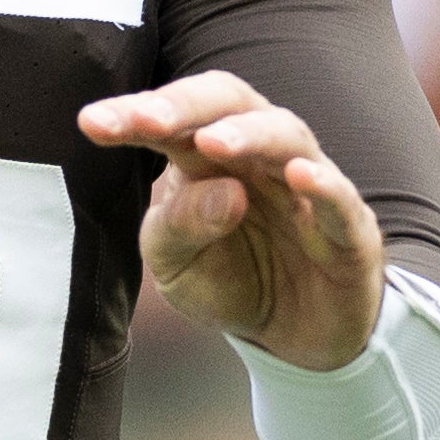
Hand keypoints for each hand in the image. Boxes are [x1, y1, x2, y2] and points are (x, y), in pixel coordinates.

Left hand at [81, 71, 382, 370]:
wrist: (295, 336)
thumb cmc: (231, 280)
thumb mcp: (179, 266)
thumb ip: (180, 228)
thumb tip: (220, 190)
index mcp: (205, 155)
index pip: (170, 119)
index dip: (132, 115)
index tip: (90, 124)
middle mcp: (257, 154)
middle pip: (228, 102)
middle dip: (185, 105)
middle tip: (147, 119)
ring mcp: (306, 185)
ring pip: (285, 134)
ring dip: (248, 133)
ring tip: (213, 142)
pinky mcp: (349, 228)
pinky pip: (341, 197)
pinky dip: (323, 183)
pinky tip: (300, 176)